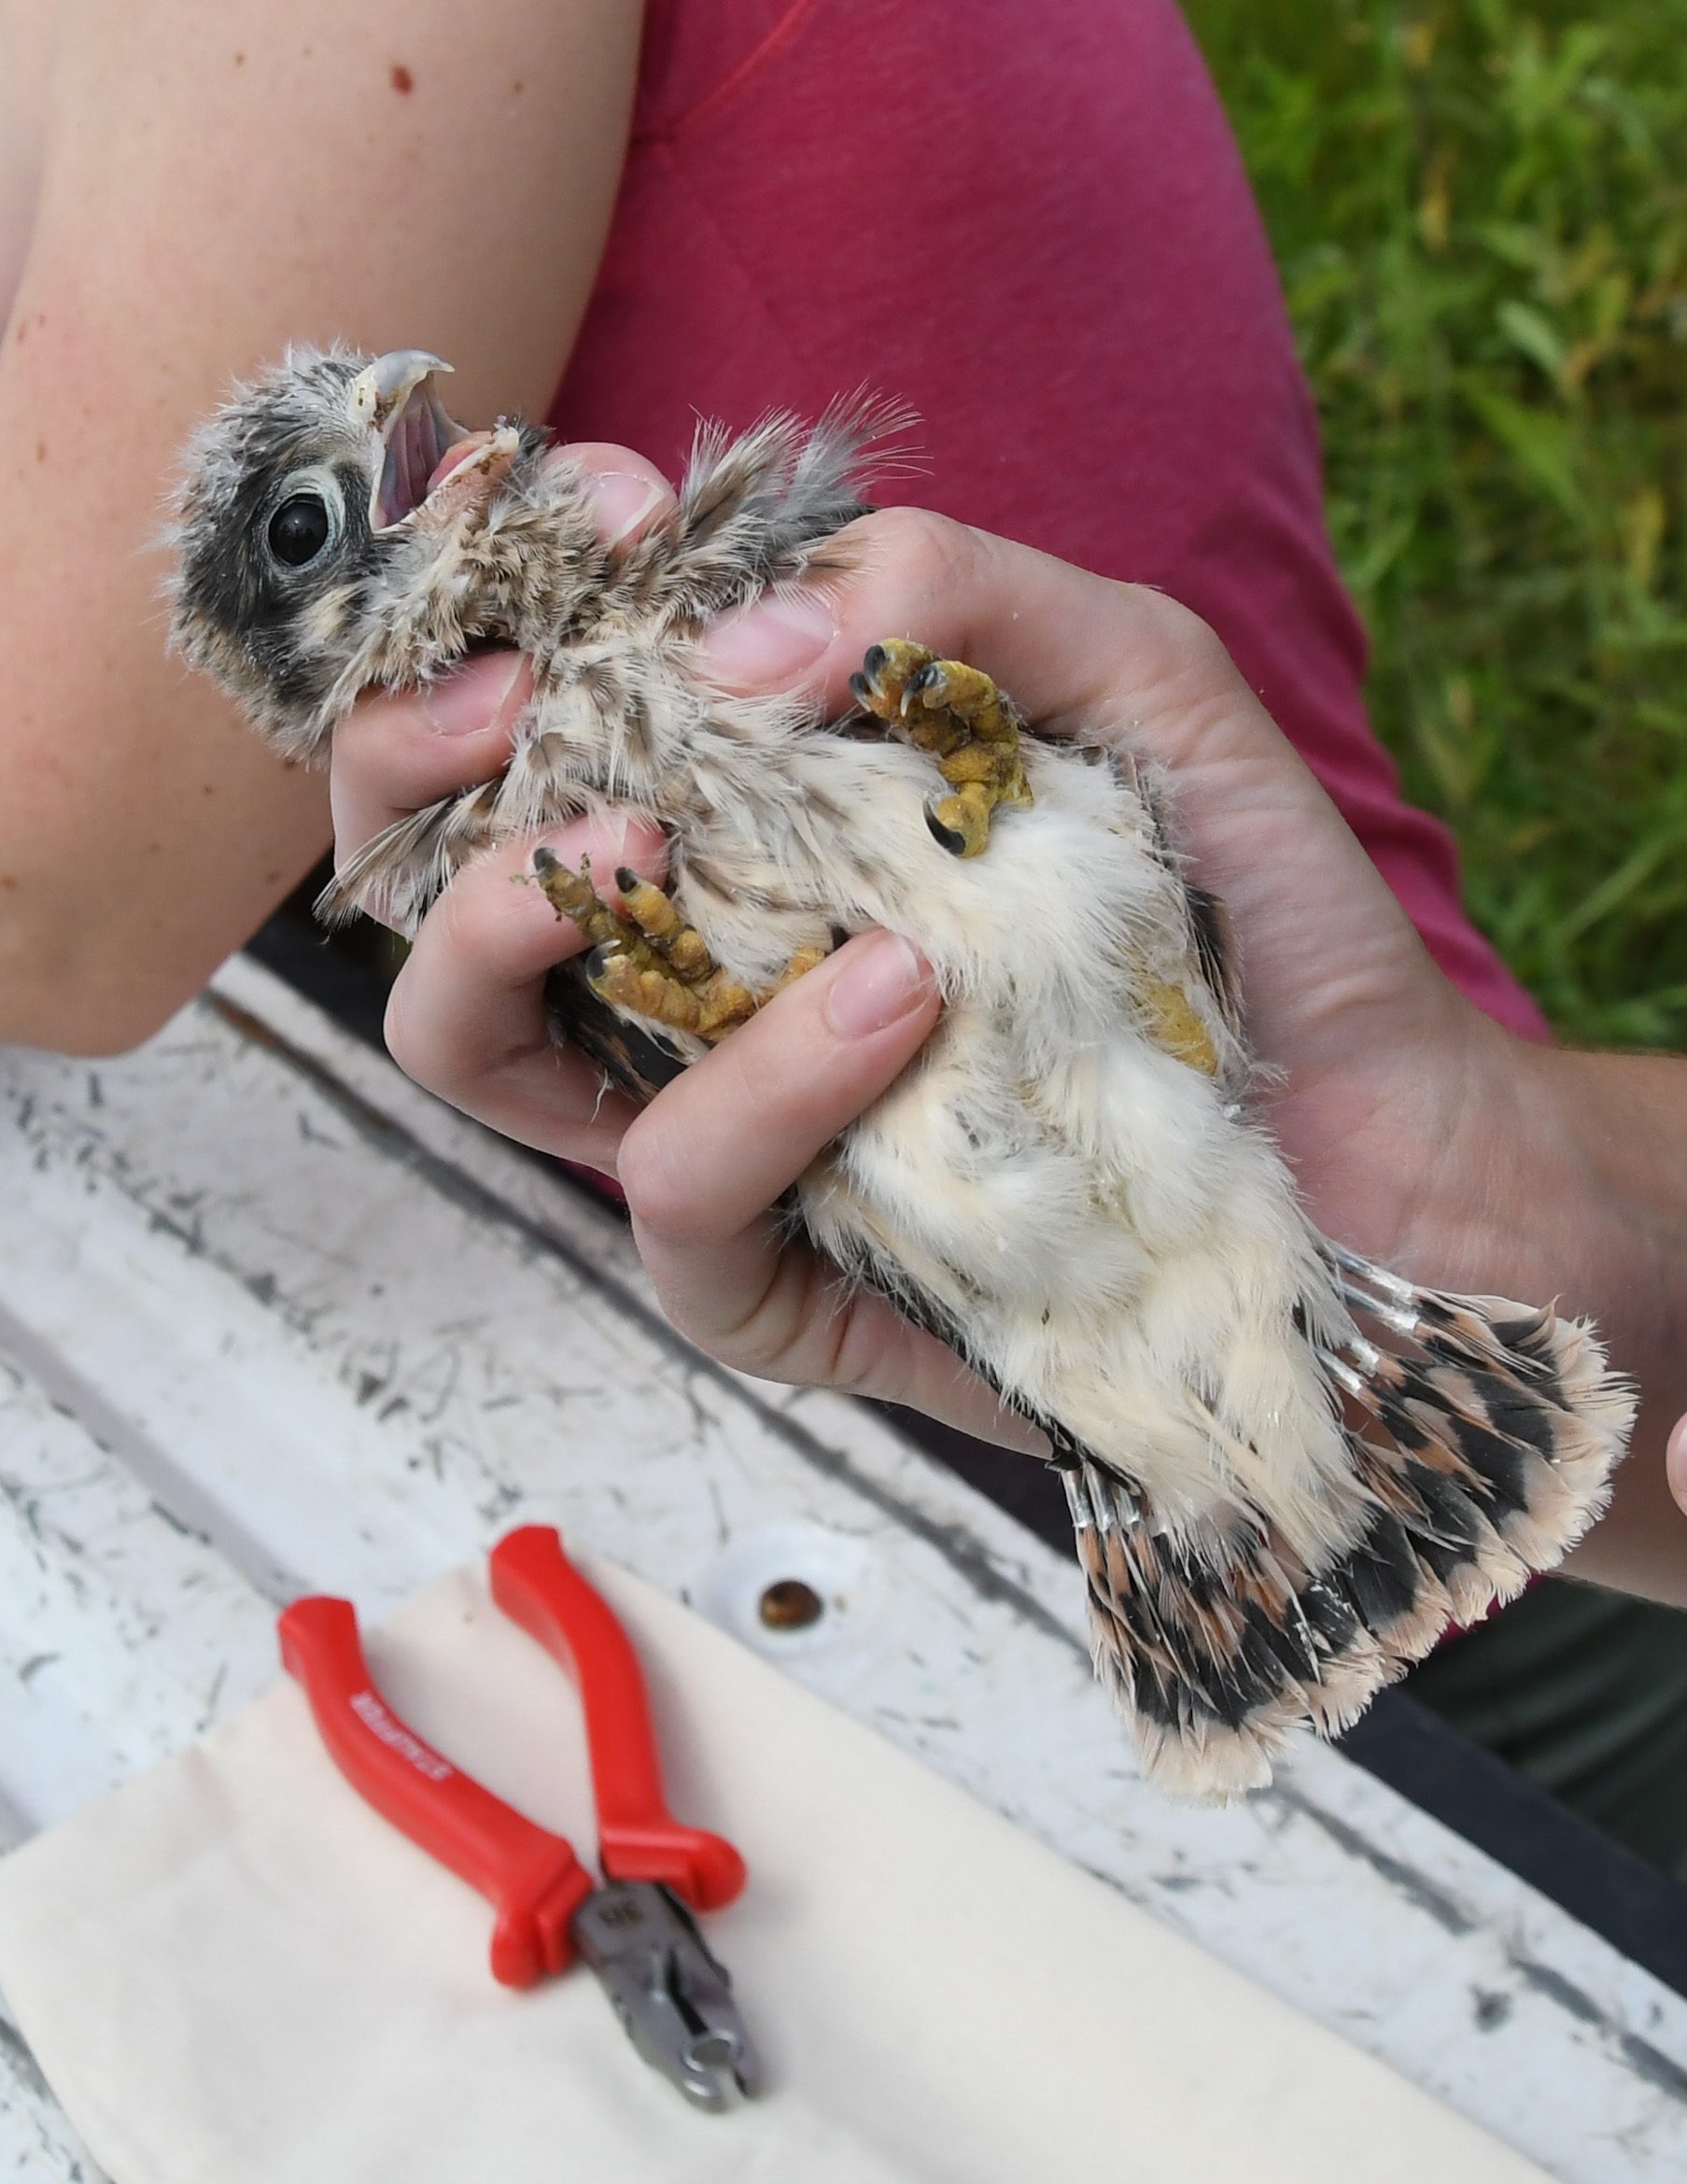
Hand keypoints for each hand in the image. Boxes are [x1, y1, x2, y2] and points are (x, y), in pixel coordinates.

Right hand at [332, 475, 1686, 1596]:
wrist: (1375, 1138)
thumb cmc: (1242, 911)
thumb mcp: (1137, 690)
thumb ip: (962, 601)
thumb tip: (735, 639)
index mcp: (741, 822)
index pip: (541, 706)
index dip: (511, 597)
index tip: (591, 508)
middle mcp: (685, 969)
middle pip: (432, 871)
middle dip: (410, 760)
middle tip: (507, 694)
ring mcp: (708, 1125)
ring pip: (480, 1038)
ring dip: (518, 915)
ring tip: (636, 846)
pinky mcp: (763, 1278)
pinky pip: (671, 1184)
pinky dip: (756, 1081)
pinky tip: (893, 998)